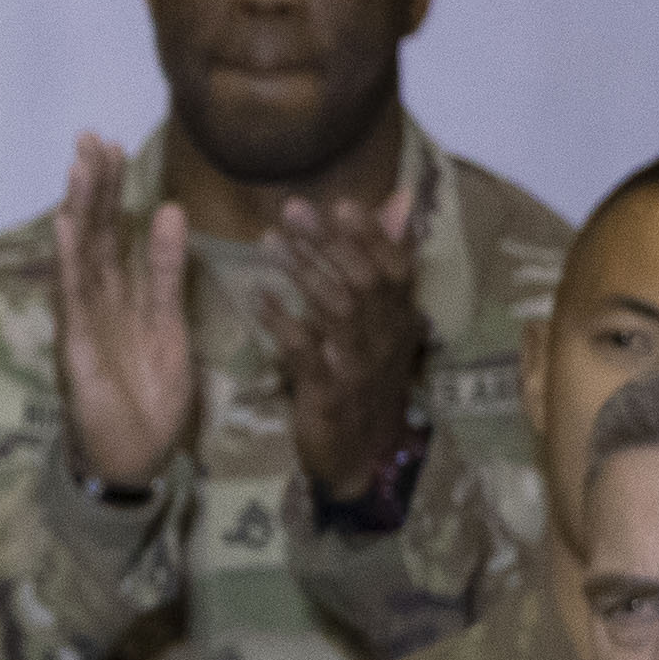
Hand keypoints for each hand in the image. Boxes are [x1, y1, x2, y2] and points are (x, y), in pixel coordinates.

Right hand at [48, 133, 199, 493]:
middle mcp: (98, 302)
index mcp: (123, 296)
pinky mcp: (77, 347)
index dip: (114, 190)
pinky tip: (70, 225)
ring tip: (82, 164)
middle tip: (92, 137)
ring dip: (81, 209)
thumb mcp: (173, 325)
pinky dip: (71, 261)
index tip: (114, 147)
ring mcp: (84, 322)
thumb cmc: (151, 399)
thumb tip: (171, 213)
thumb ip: (170, 273)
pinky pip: (75, 298)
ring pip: (83, 256)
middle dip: (93, 185)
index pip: (116, 232)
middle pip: (95, 233)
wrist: (136, 459)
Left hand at [262, 169, 430, 505]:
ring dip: (303, 271)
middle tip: (292, 208)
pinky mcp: (328, 394)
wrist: (360, 459)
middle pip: (364, 280)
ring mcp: (358, 367)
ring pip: (337, 309)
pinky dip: (281, 320)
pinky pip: (305, 351)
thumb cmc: (366, 382)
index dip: (371, 235)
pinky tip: (258, 296)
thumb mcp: (384, 323)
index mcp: (400, 321)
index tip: (340, 202)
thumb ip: (384, 262)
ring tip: (269, 242)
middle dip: (329, 242)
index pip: (396, 268)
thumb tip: (400, 200)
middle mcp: (385, 339)